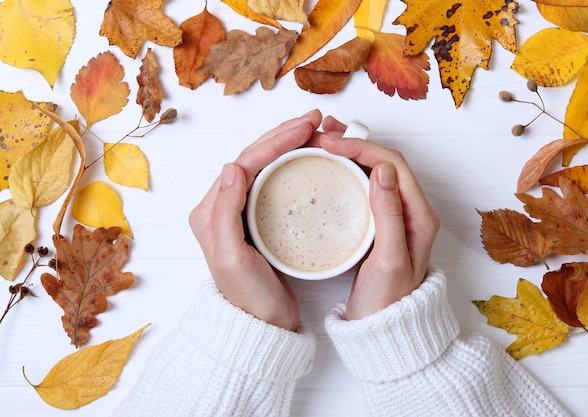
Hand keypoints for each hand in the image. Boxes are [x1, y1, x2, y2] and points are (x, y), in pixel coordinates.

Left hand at [188, 110, 323, 330]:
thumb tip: (232, 167)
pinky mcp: (261, 218)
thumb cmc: (248, 296)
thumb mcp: (232, 258)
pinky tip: (311, 157)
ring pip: (267, 165)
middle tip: (316, 121)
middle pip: (256, 157)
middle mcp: (224, 205)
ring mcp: (243, 210)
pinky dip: (294, 164)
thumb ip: (226, 213)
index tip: (305, 127)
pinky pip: (277, 181)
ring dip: (290, 144)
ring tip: (318, 132)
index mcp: (212, 210)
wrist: (262, 324)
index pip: (245, 162)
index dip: (276, 140)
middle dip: (285, 135)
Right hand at [320, 117, 439, 319]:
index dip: (362, 147)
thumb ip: (389, 215)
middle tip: (322, 134)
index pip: (392, 164)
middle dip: (354, 142)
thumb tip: (382, 169)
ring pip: (374, 172)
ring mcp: (394, 216)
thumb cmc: (387, 301)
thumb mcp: (389, 259)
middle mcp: (409, 210)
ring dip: (350, 153)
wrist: (384, 330)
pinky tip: (330, 170)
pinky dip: (347, 172)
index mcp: (419, 215)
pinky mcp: (379, 224)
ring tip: (322, 142)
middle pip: (384, 162)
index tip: (332, 144)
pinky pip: (365, 188)